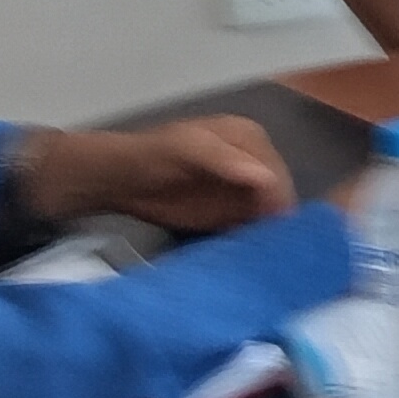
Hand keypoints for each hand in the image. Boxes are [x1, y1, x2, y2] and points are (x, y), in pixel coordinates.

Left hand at [13, 119, 296, 234]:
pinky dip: (255, 243)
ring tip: (269, 257)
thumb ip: (224, 160)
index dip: (279, 199)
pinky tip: (255, 258)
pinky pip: (253, 230)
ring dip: (271, 235)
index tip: (276, 227)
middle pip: (279, 195)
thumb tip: (265, 179)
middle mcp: (254, 164)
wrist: (119, 181)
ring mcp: (244, 192)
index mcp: (250, 139)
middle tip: (276, 248)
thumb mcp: (187, 149)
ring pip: (270, 215)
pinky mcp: (232, 216)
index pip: (277, 173)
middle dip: (279, 219)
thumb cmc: (152, 157)